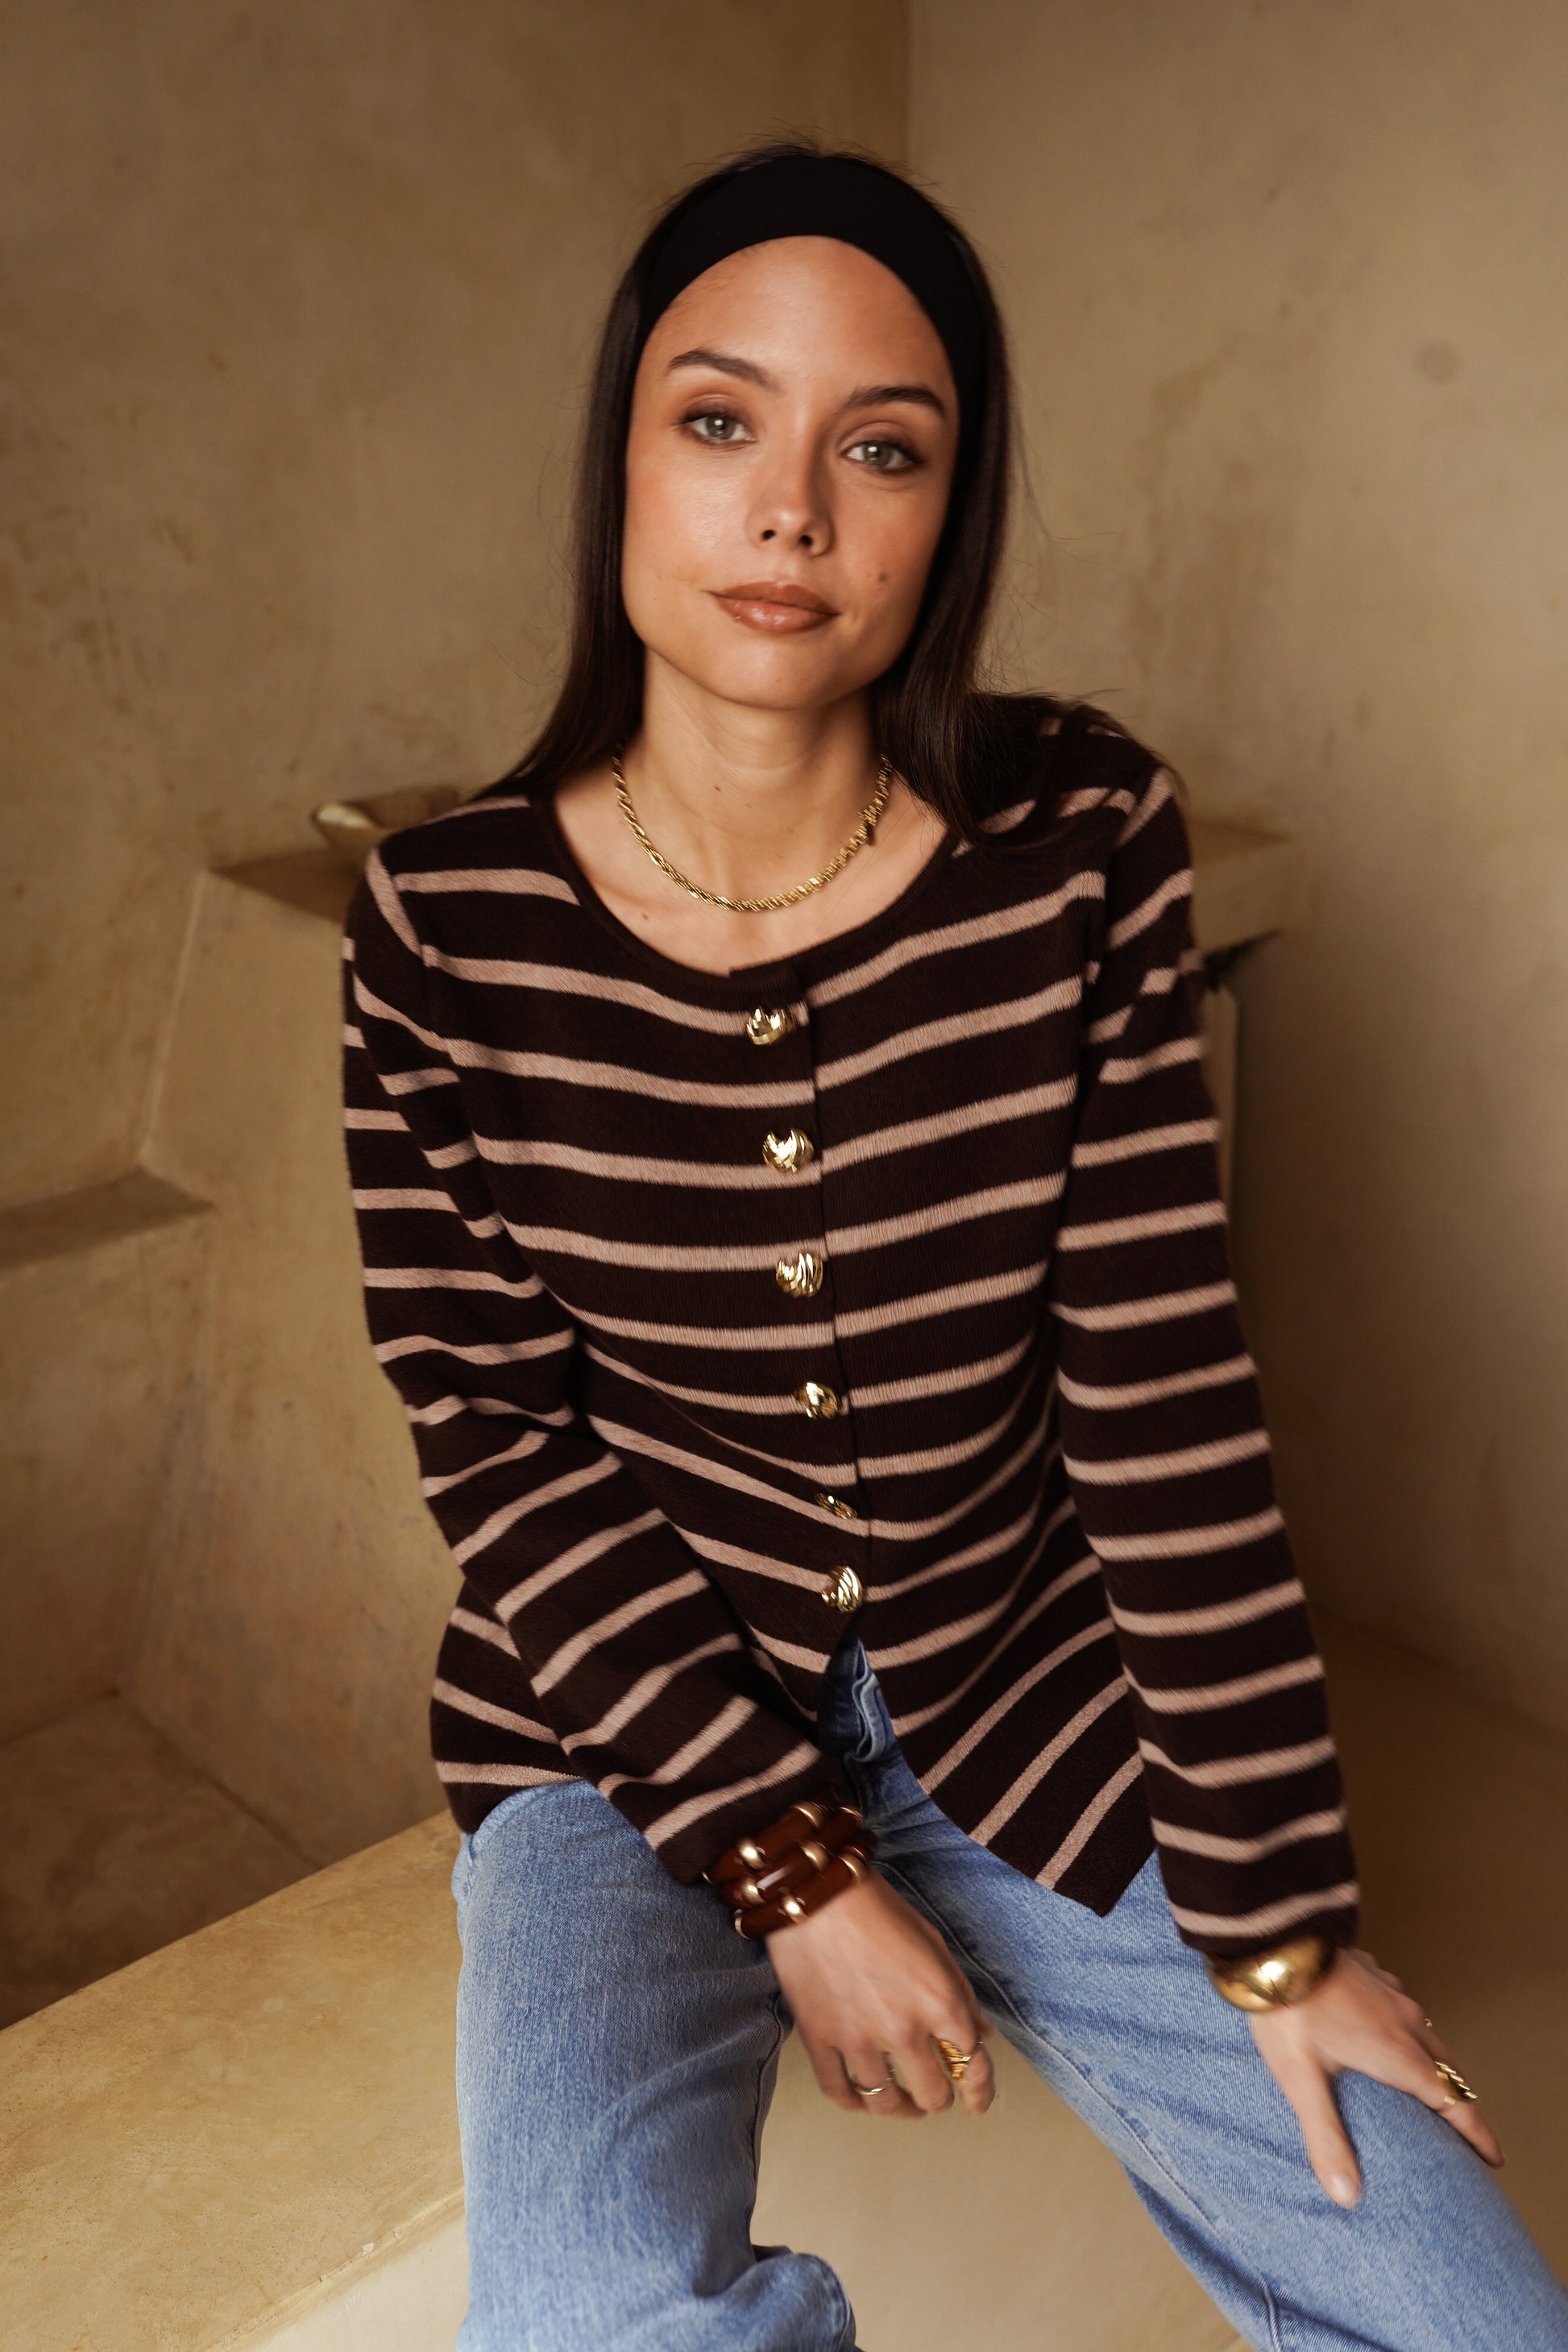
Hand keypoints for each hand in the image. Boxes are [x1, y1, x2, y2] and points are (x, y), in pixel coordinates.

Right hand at [765, 1869, 995, 2118]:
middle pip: (932, 2094)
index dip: (981, 2090)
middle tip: (934, 2092)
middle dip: (939, 2098)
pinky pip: (840, 2092)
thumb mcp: (934, 1943)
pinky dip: (855, 2103)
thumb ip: (961, 1993)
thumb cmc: (880, 1909)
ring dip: (900, 2107)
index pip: (974, 2065)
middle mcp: (903, 2029)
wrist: (818, 1892)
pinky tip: (863, 2098)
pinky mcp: (819, 2039)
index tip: (977, 2101)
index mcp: (940, 2002)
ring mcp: (858, 2039)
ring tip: (901, 2102)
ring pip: (886, 2103)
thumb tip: (981, 2034)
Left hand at [1247, 1946, 1503, 2204]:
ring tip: (1431, 2084)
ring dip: (1436, 2062)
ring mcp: (1389, 1993)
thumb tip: (1346, 2196)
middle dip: (1460, 2102)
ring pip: (1428, 2034)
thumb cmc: (1288, 2011)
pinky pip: (1403, 2006)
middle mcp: (1405, 2022)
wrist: (1275, 1941)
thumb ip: (1327, 2138)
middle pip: (1447, 2068)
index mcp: (1398, 2053)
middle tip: (1466, 2131)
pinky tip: (1389, 2030)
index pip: (1453, 2101)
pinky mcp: (1371, 1973)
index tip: (1494, 2158)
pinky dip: (1409, 2030)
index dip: (1476, 2133)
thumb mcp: (1304, 2083)